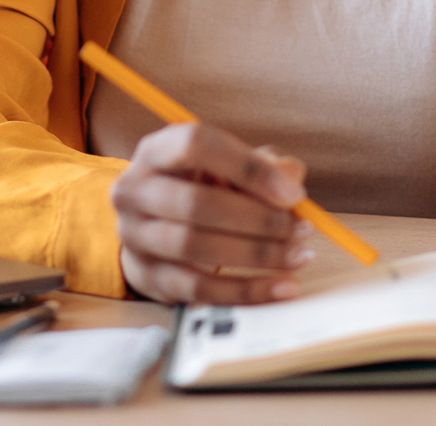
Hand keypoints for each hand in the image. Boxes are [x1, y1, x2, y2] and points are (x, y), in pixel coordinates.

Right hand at [110, 121, 313, 304]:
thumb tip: (290, 181)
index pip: (197, 145)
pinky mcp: (146, 276)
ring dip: (256, 255)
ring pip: (196, 248)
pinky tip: (281, 287)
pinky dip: (245, 290)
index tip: (292, 194)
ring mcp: (134, 235)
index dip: (247, 168)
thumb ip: (264, 166)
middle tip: (301, 230)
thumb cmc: (200, 189)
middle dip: (259, 220)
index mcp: (157, 151)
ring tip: (296, 256)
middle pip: (196, 204)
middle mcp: (135, 189)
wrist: (153, 228)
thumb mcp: (227, 168)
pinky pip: (198, 289)